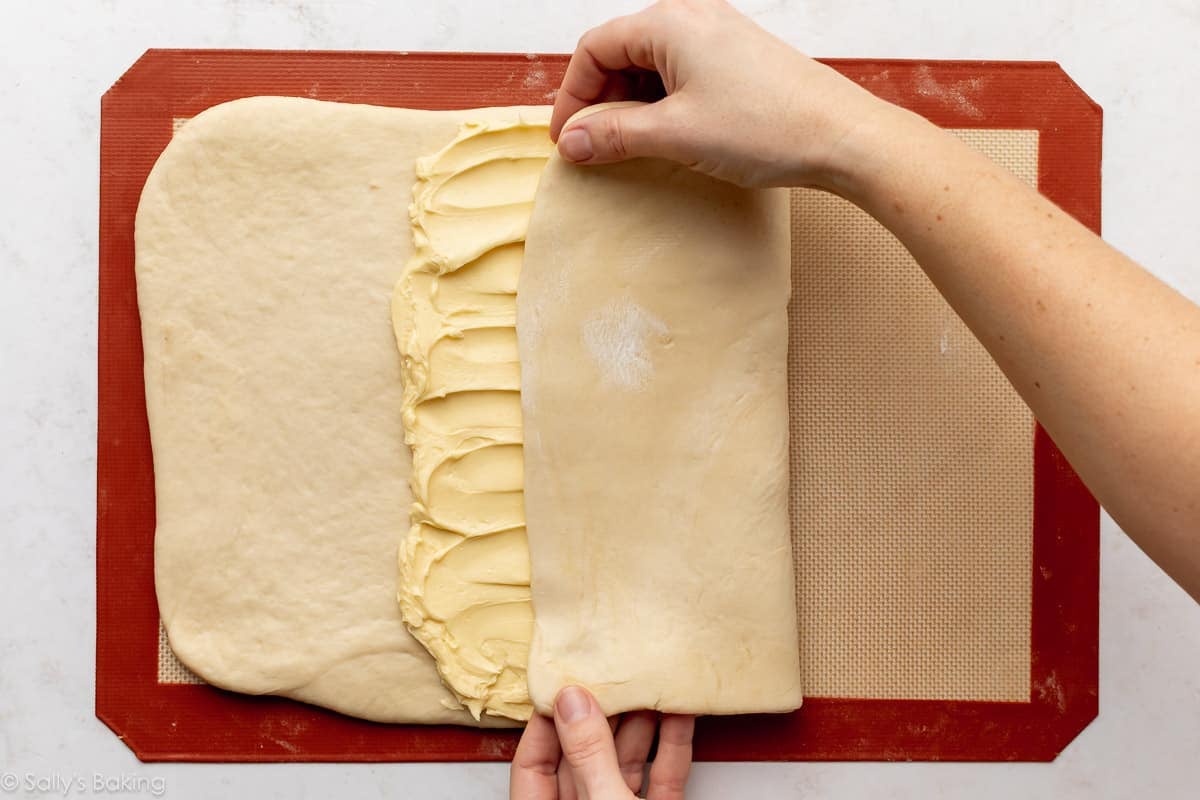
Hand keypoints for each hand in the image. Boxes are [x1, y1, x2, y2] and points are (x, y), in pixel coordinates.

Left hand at [510, 685, 694, 798]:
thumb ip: (590, 755)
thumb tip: (573, 703)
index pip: (532, 766)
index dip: (546, 723)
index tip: (563, 684)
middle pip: (582, 757)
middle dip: (600, 714)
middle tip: (609, 673)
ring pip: (624, 763)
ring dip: (640, 723)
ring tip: (647, 683)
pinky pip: (662, 778)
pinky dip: (672, 746)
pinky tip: (678, 714)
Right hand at [550, 0, 890, 188]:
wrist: (842, 137)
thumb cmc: (769, 127)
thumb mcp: (675, 135)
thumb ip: (615, 135)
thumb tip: (573, 141)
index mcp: (671, 22)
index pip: (595, 48)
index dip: (573, 96)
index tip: (567, 139)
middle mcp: (694, 18)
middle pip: (621, 53)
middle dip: (601, 102)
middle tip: (594, 149)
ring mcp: (719, 38)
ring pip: (650, 68)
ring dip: (631, 108)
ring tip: (629, 150)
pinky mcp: (737, 62)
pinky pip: (681, 77)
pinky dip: (661, 107)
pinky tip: (665, 140)